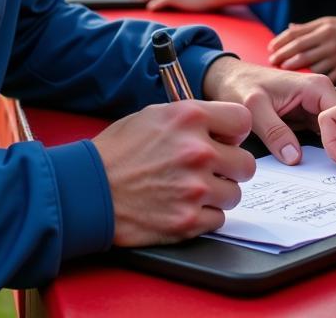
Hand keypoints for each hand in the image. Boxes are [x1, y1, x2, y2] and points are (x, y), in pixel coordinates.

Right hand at [93, 100, 254, 245]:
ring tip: (192, 189)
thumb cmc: (119, 151)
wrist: (89, 188)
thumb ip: (192, 118)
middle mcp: (197, 150)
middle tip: (211, 169)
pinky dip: (204, 216)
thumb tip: (221, 126)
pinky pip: (218, 219)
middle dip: (230, 167)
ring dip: (218, 193)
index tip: (228, 139)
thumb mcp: (155, 115)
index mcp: (189, 117)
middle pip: (245, 163)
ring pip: (234, 193)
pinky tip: (183, 206)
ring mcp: (194, 188)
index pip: (243, 120)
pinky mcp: (187, 221)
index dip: (236, 132)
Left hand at [202, 56, 335, 164]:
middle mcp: (320, 92)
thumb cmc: (240, 86)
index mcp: (314, 86)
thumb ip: (274, 131)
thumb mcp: (254, 107)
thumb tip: (294, 158)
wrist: (228, 79)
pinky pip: (325, 133)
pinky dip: (332, 146)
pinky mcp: (307, 115)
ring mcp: (315, 104)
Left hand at [267, 16, 335, 82]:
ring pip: (311, 64)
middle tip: (272, 62)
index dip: (281, 41)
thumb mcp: (329, 22)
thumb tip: (289, 28)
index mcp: (323, 27)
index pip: (296, 34)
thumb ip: (308, 28)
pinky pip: (326, 77)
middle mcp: (328, 40)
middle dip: (283, 56)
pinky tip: (304, 83)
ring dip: (295, 68)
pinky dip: (314, 80)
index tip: (270, 48)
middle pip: (300, 49)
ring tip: (284, 71)